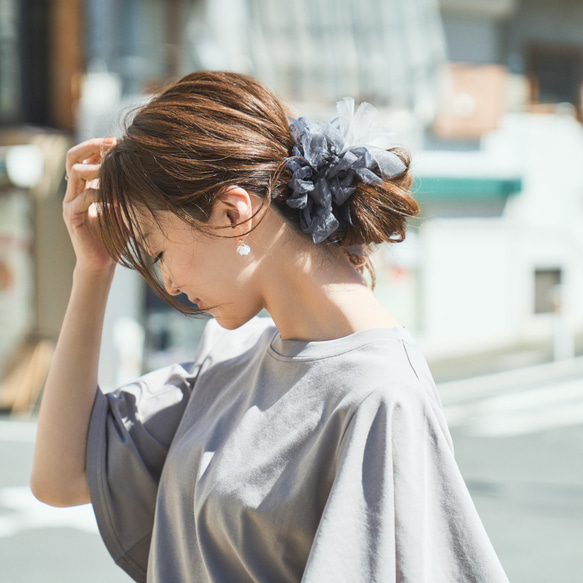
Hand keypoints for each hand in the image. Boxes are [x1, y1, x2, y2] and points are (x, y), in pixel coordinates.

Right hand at [63, 137, 116, 275]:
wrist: (102, 262)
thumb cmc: (115, 234)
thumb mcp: (124, 206)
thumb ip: (126, 189)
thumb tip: (142, 168)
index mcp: (85, 185)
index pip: (84, 155)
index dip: (99, 144)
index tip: (121, 140)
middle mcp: (74, 190)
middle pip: (72, 156)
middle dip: (92, 145)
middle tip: (113, 142)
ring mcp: (70, 203)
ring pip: (75, 173)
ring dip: (96, 168)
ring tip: (113, 170)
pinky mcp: (72, 217)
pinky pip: (82, 199)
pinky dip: (99, 195)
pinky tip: (115, 200)